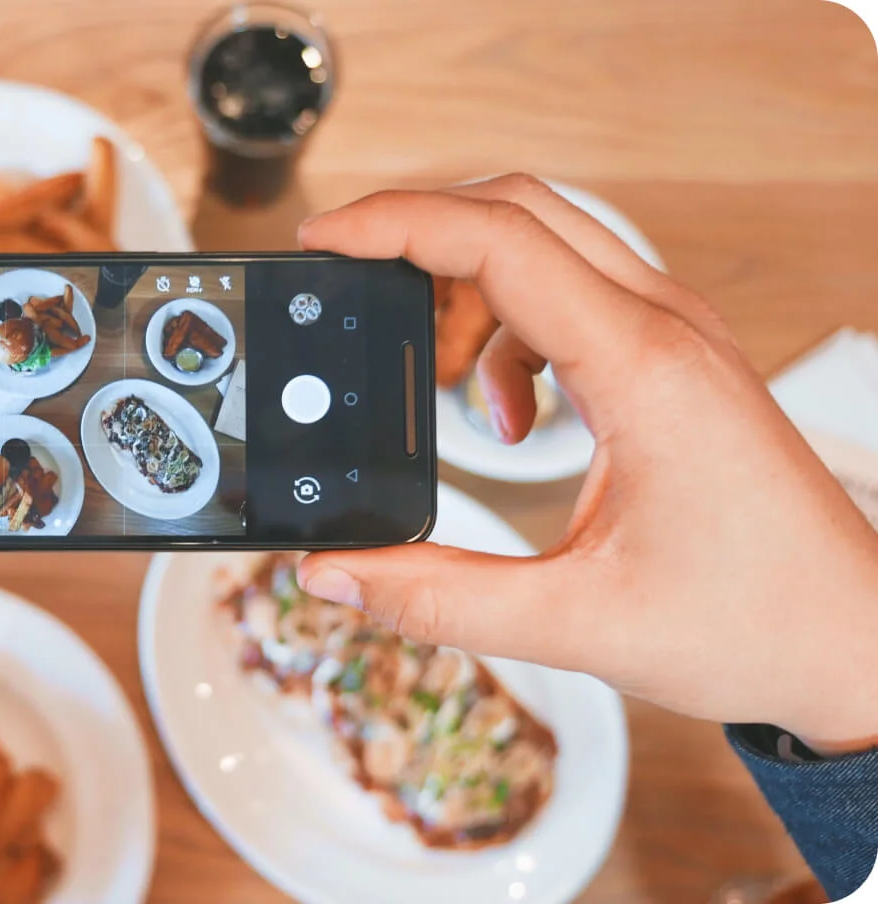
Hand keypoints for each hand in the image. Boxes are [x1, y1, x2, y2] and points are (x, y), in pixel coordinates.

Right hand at [297, 176, 877, 752]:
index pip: (500, 241)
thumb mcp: (575, 622)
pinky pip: (571, 296)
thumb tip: (336, 572)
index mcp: (641, 369)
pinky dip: (510, 334)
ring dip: (466, 290)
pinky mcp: (675, 360)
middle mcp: (664, 329)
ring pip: (545, 246)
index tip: (324, 239)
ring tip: (434, 381)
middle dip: (420, 236)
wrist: (854, 641)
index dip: (396, 224)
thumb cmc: (755, 623)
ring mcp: (676, 336)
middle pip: (519, 211)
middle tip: (352, 285)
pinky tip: (509, 416)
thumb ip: (440, 599)